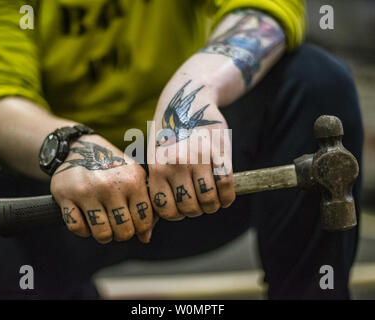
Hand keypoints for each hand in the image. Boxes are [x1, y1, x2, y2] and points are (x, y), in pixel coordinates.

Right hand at [50, 134, 153, 243]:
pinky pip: (77, 228)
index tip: (133, 223)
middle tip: (117, 225)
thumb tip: (145, 237)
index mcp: (132, 181)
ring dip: (103, 235)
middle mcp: (111, 186)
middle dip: (121, 234)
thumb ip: (144, 205)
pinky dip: (82, 229)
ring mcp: (88, 191)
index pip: (143, 221)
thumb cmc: (111, 165)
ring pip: (102, 234)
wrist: (79, 147)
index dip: (139, 228)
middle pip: (124, 231)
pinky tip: (86, 219)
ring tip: (103, 225)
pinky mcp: (66, 196)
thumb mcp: (133, 177)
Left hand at [148, 80, 234, 219]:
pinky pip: (226, 186)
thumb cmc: (167, 135)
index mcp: (156, 168)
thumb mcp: (153, 157)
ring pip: (209, 201)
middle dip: (197, 210)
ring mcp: (198, 159)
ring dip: (213, 205)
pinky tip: (226, 195)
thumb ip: (154, 190)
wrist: (186, 101)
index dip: (177, 214)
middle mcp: (175, 165)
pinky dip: (228, 197)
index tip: (183, 208)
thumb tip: (146, 235)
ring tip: (213, 199)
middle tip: (200, 203)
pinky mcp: (218, 153)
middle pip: (190, 208)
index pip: (166, 210)